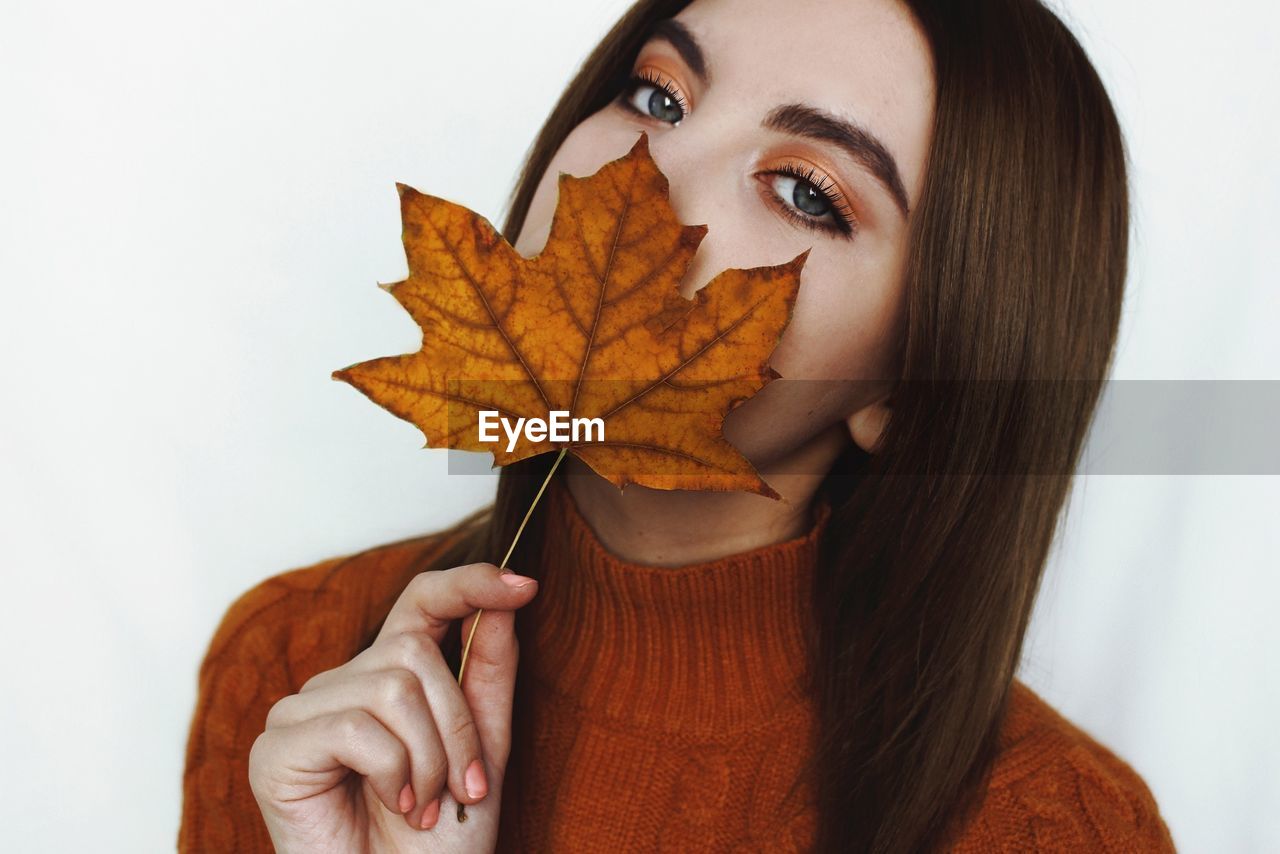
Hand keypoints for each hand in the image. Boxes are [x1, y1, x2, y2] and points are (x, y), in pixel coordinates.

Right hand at [248, 562, 537, 851]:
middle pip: (414, 654)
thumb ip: (489, 672)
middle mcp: (340, 684)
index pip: (421, 602)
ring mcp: (301, 713)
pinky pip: (356, 726)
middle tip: (459, 789)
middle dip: (456, 728)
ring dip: (428, 760)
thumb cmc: (438, 840)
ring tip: (421, 806)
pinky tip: (393, 805)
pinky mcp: (275, 748)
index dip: (469, 583)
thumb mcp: (483, 748)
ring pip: (390, 688)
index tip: (522, 585)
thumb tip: (506, 598)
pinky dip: (393, 773)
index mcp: (387, 676)